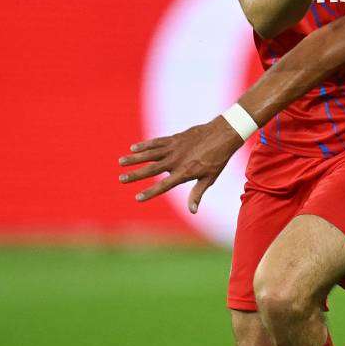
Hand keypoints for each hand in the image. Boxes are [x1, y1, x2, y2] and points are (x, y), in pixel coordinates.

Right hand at [118, 118, 244, 212]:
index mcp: (184, 173)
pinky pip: (157, 142)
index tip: (137, 198)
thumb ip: (197, 193)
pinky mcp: (175, 138)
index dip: (150, 192)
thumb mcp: (210, 178)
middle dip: (135, 175)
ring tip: (121, 162)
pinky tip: (133, 148)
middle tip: (121, 179)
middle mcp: (176, 161)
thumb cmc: (218, 159)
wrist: (223, 135)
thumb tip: (192, 211)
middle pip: (151, 169)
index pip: (164, 186)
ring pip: (150, 154)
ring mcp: (174, 148)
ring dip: (135, 158)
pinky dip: (145, 145)